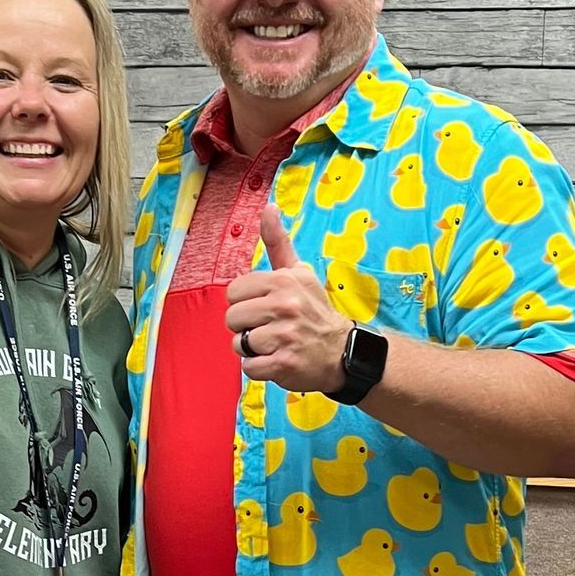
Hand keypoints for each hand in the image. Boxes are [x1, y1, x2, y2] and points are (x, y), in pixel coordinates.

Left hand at [225, 202, 346, 392]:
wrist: (342, 351)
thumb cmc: (314, 310)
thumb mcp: (299, 272)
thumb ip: (278, 242)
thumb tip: (269, 207)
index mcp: (283, 281)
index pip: (233, 292)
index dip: (245, 303)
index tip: (265, 307)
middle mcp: (284, 305)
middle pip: (232, 319)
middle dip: (246, 327)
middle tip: (270, 328)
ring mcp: (285, 336)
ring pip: (239, 344)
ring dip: (253, 349)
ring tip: (276, 344)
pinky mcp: (284, 364)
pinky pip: (249, 367)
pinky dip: (259, 368)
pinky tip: (278, 360)